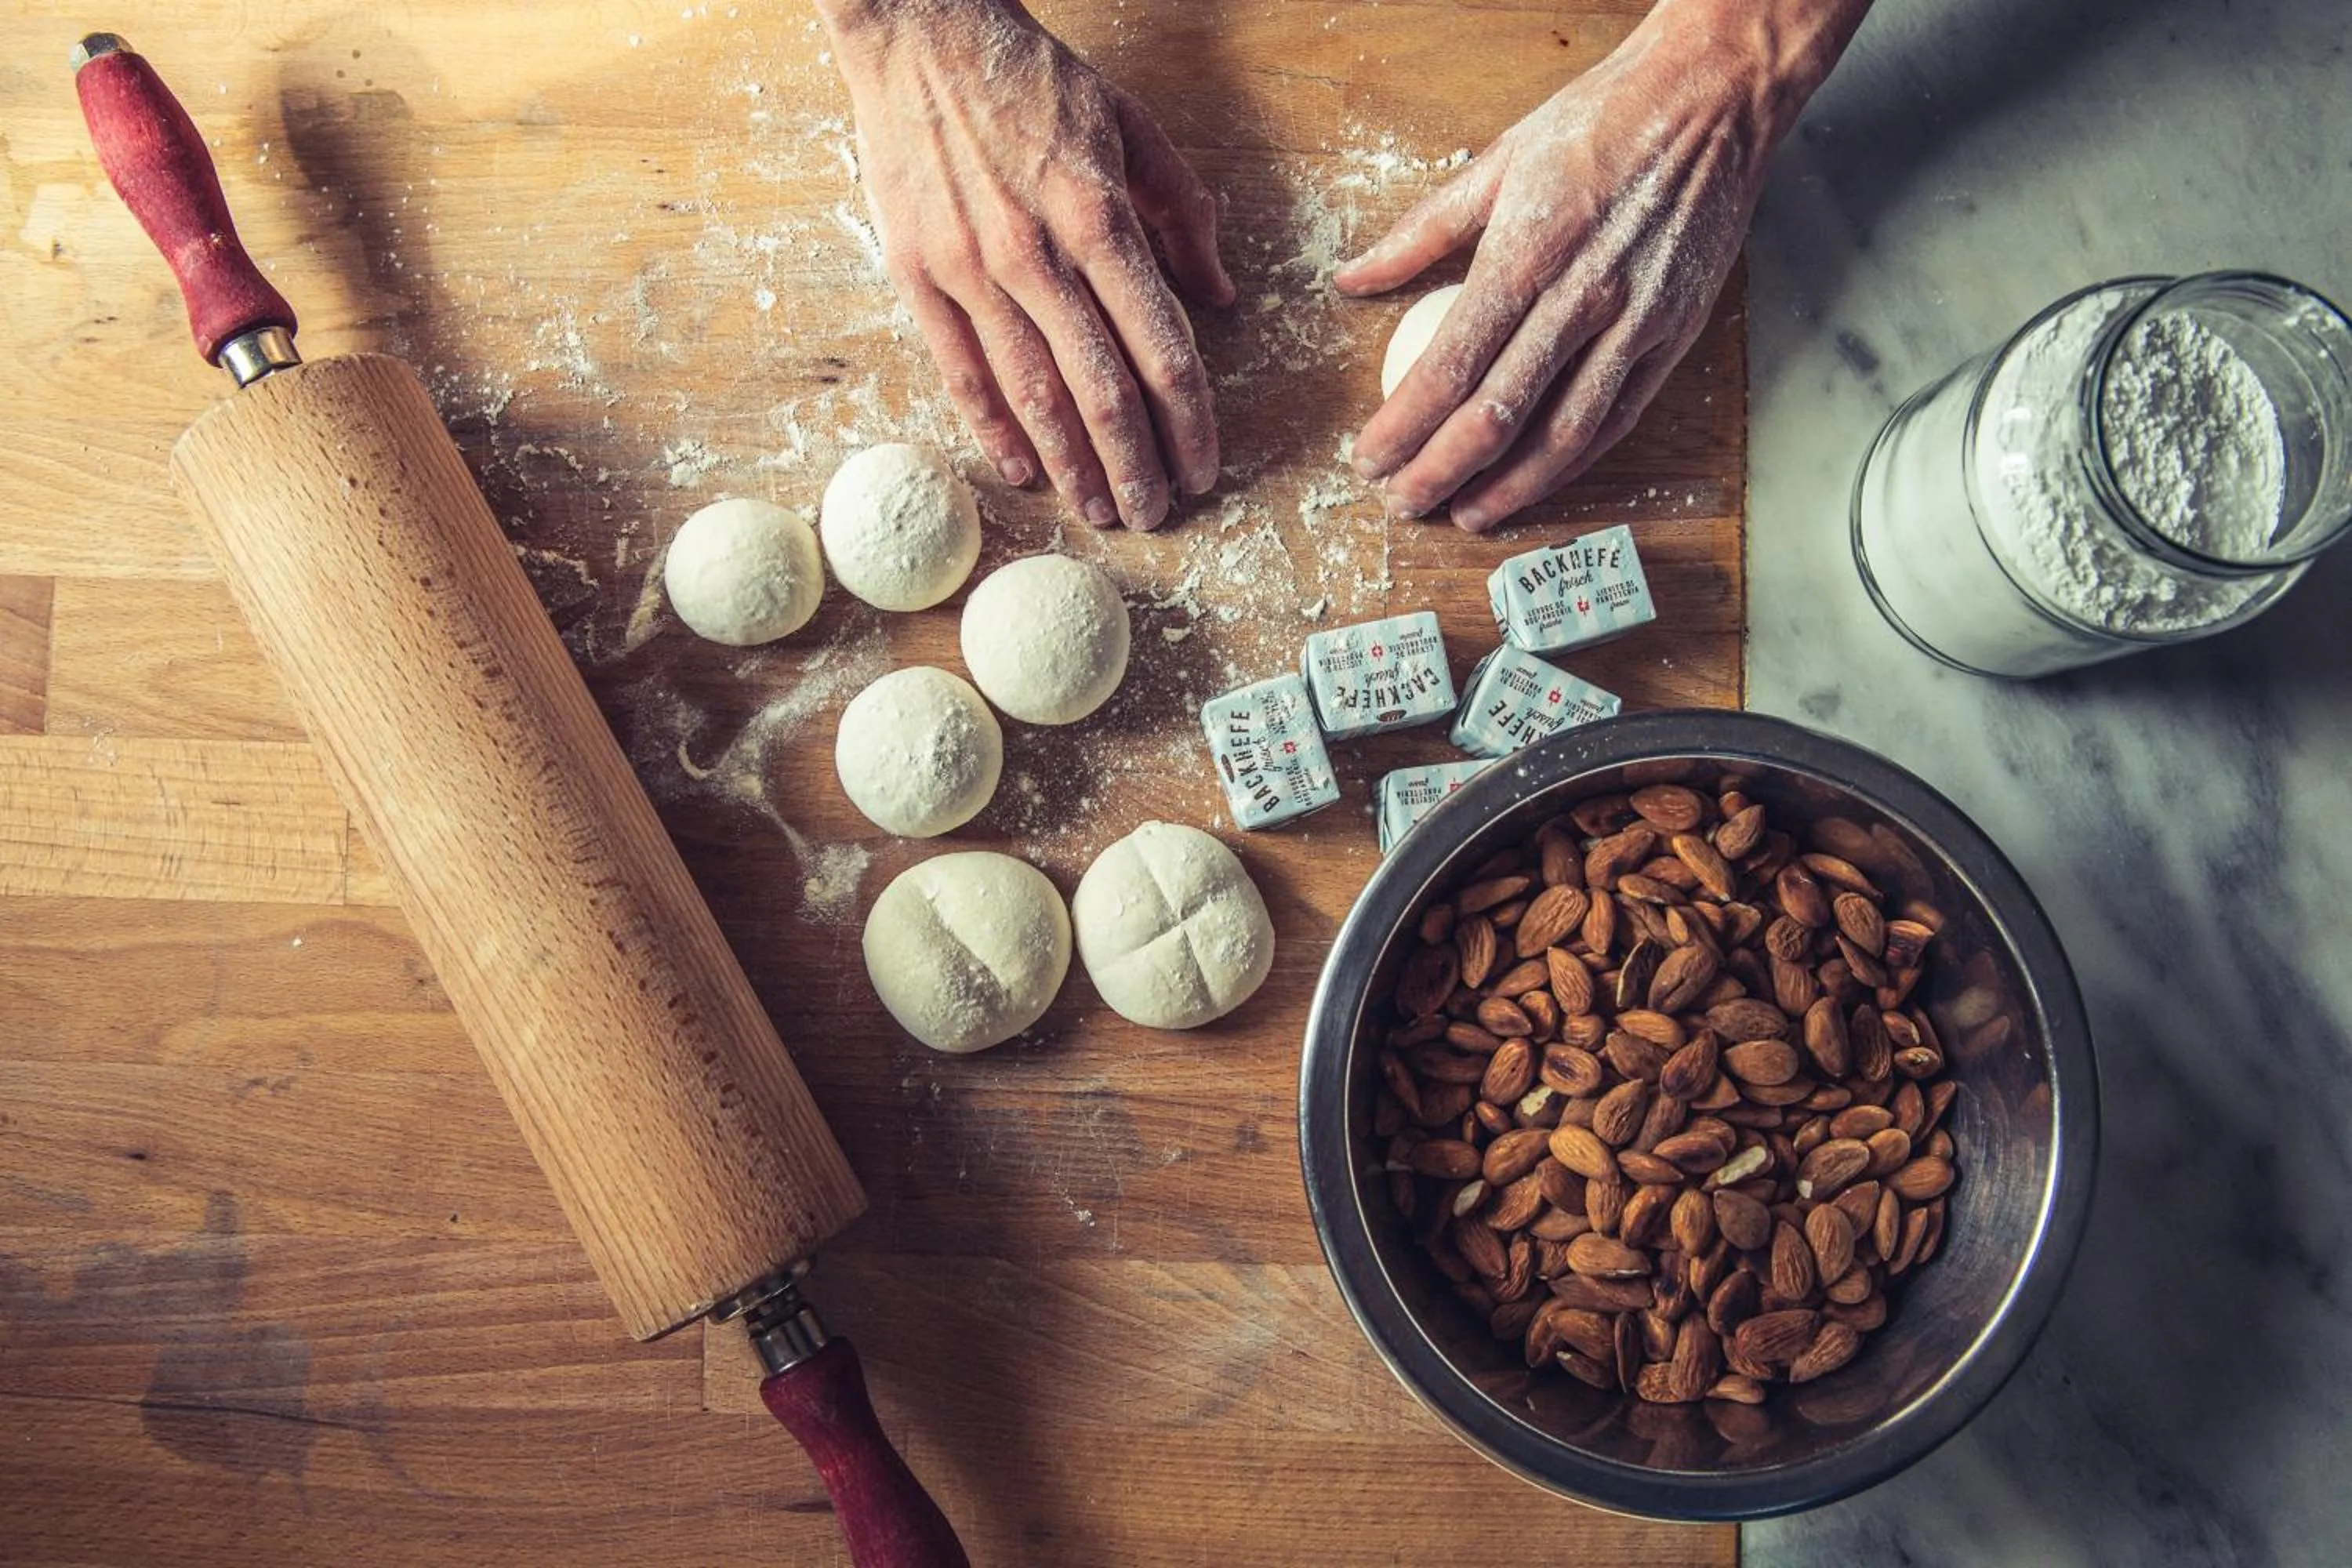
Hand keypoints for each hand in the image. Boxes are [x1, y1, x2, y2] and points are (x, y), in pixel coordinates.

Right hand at [821, 0, 1234, 530]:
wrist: (922, 32)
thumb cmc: (1034, 80)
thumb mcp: (1133, 126)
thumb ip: (1184, 215)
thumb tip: (1222, 297)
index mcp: (1100, 219)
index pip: (1161, 348)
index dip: (1190, 422)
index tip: (1204, 468)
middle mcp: (1036, 254)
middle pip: (1101, 389)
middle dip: (1135, 464)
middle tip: (1156, 514)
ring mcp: (971, 270)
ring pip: (1033, 393)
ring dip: (1072, 463)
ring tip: (1099, 509)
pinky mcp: (918, 275)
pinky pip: (962, 371)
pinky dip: (993, 428)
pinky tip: (1022, 468)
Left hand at [1337, 0, 1867, 532]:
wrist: (1712, 98)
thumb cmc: (1602, 120)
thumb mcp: (1496, 162)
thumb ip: (1419, 232)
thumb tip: (1354, 279)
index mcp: (1525, 253)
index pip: (1449, 367)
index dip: (1404, 426)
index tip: (1369, 458)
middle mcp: (1580, 298)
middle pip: (1496, 414)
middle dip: (1439, 471)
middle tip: (1401, 502)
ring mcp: (1634, 322)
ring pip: (1562, 434)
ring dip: (1507, 485)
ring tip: (1464, 512)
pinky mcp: (1673, 335)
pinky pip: (1616, 418)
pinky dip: (1572, 461)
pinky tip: (1535, 481)